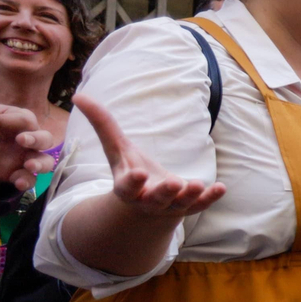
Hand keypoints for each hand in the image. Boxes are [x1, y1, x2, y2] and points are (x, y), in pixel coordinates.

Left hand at [0, 104, 57, 191]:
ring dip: (41, 164)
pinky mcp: (17, 174)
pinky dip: (27, 181)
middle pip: (45, 138)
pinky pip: (31, 180)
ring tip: (29, 166)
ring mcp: (24, 158)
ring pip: (46, 161)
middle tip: (21, 140)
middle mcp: (26, 139)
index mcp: (17, 122)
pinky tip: (19, 183)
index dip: (12, 121)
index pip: (27, 120)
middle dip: (37, 139)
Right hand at [74, 94, 225, 216]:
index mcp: (127, 188)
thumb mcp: (117, 149)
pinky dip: (210, 198)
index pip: (127, 188)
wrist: (150, 202)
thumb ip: (103, 125)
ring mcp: (170, 206)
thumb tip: (79, 95)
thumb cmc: (131, 170)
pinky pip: (200, 204)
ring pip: (180, 203)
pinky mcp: (189, 206)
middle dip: (165, 192)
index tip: (138, 174)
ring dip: (190, 195)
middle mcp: (148, 200)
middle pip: (156, 199)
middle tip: (174, 183)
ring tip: (197, 184)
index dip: (132, 183)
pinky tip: (221, 188)